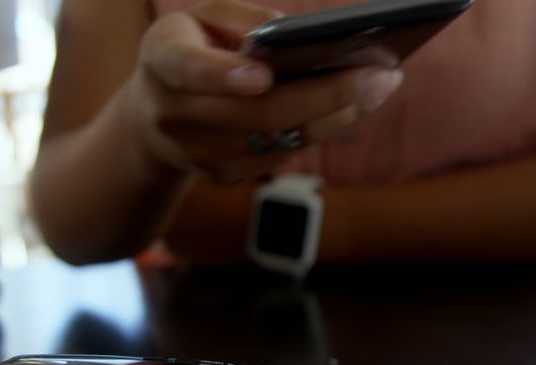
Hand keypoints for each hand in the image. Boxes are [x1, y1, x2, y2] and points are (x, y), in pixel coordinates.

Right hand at [123, 0, 403, 183]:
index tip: (263, 75)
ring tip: (382, 84)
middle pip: (255, 113)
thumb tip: (296, 40)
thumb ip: (242, 20)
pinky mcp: (222, 176)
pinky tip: (354, 105)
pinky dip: (322, 128)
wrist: (153, 116)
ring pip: (279, 139)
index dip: (222, 75)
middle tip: (378, 73)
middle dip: (325, 94)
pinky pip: (281, 154)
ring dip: (338, 113)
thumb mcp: (203, 17)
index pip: (187, 68)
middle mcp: (173, 114)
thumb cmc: (192, 48)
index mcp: (162, 59)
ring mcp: (197, 154)